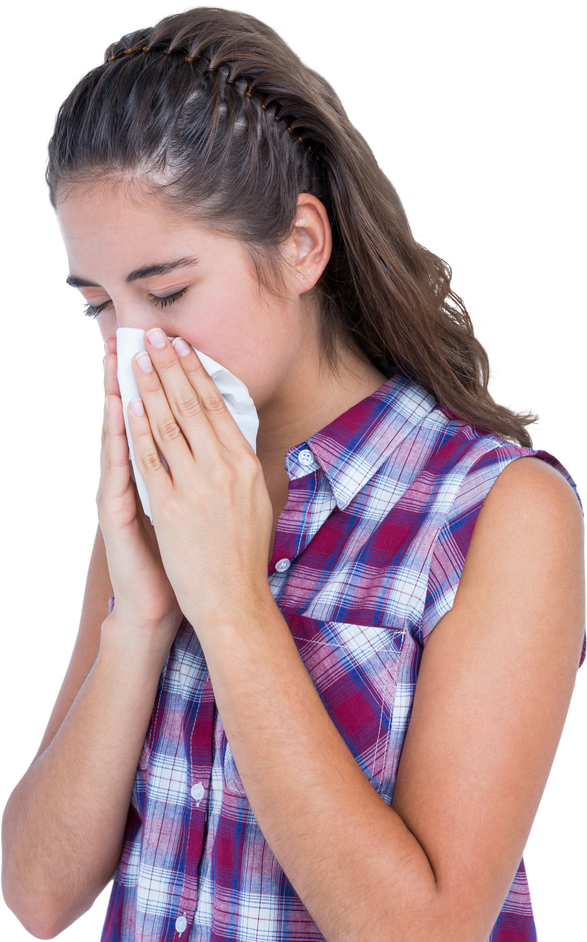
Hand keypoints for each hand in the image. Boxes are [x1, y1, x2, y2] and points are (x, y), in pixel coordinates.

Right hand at [96, 335, 183, 640]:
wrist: (164, 606)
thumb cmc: (185, 561)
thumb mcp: (195, 510)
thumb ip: (197, 476)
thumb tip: (220, 445)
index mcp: (157, 476)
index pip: (156, 419)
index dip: (159, 382)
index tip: (163, 346)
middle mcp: (135, 479)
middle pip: (133, 418)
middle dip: (137, 377)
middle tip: (133, 335)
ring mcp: (121, 493)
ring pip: (119, 435)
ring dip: (118, 393)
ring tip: (119, 358)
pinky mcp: (115, 512)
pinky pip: (116, 469)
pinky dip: (118, 438)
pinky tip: (117, 411)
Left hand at [126, 330, 273, 636]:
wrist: (233, 600)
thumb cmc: (243, 554)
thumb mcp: (256, 501)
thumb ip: (240, 467)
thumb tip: (230, 435)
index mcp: (246, 464)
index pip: (218, 407)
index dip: (196, 373)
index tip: (182, 348)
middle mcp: (224, 469)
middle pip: (191, 406)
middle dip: (169, 367)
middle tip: (153, 336)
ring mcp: (197, 486)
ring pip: (168, 424)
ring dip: (149, 388)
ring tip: (135, 360)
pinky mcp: (171, 506)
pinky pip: (150, 459)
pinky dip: (137, 429)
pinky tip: (127, 407)